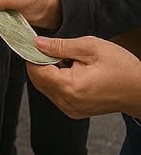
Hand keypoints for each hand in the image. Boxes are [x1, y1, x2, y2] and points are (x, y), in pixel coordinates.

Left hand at [26, 36, 140, 118]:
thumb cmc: (122, 68)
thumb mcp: (92, 48)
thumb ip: (61, 46)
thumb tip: (36, 43)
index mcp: (70, 86)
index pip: (35, 70)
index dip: (33, 54)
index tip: (37, 43)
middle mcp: (67, 102)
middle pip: (37, 80)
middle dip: (40, 63)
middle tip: (56, 50)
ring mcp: (70, 109)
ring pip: (44, 87)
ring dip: (49, 72)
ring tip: (69, 61)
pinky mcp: (74, 111)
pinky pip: (55, 94)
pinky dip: (57, 81)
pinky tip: (72, 72)